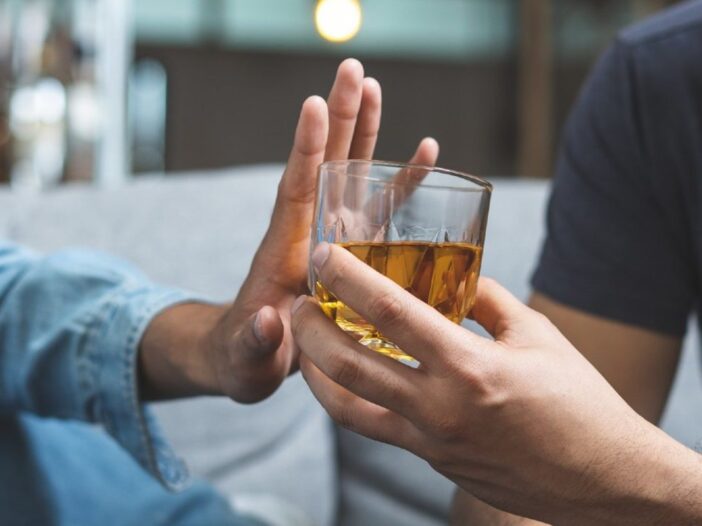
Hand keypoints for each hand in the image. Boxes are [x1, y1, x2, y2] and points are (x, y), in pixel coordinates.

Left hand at [139, 59, 438, 402]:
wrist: (250, 359)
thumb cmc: (244, 359)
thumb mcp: (245, 360)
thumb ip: (254, 344)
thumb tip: (267, 323)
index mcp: (284, 253)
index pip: (296, 191)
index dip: (307, 150)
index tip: (316, 104)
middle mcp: (311, 234)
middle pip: (327, 166)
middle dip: (340, 120)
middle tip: (353, 70)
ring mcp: (334, 239)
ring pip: (354, 177)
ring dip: (368, 134)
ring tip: (376, 87)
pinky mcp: (354, 252)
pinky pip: (381, 210)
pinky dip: (402, 182)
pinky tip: (425, 154)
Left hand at [291, 243, 701, 524]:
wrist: (599, 479)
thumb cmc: (578, 401)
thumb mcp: (536, 335)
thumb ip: (486, 301)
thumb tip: (453, 277)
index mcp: (470, 367)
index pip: (390, 313)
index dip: (348, 278)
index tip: (322, 254)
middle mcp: (440, 408)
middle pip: (347, 365)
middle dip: (309, 329)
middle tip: (298, 301)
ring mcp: (430, 442)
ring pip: (346, 407)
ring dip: (313, 371)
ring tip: (305, 342)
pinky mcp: (430, 460)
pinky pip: (374, 427)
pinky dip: (350, 398)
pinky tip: (348, 376)